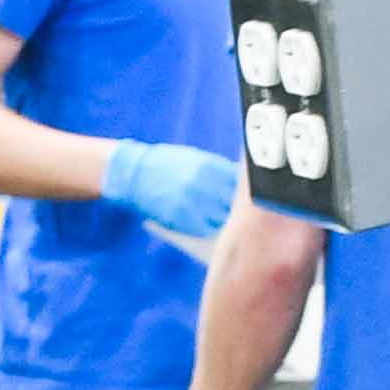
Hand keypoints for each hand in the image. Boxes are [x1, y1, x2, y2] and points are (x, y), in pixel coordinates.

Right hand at [101, 140, 240, 243]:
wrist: (134, 173)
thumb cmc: (166, 164)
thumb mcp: (194, 159)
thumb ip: (217, 171)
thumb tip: (240, 184)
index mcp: (210, 166)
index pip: (240, 183)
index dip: (249, 194)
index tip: (255, 200)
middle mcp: (204, 184)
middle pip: (235, 203)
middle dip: (242, 211)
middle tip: (250, 219)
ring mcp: (192, 203)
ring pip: (222, 219)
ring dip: (229, 223)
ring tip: (237, 228)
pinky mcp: (181, 218)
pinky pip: (206, 229)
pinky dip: (213, 230)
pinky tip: (217, 230)